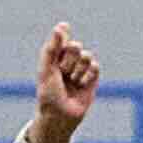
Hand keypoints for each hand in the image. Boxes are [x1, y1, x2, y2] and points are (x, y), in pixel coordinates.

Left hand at [30, 23, 104, 141]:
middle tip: (62, 71)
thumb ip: (52, 48)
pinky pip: (95, 66)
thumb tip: (61, 26)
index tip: (63, 28)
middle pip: (75, 46)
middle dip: (70, 58)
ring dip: (78, 69)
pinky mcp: (92, 78)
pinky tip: (81, 84)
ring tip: (71, 81)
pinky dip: (88, 75)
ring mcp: (80, 69)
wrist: (60, 116)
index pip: (61, 38)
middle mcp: (67, 62)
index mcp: (53, 58)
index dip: (62, 35)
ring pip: (86, 56)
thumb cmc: (48, 93)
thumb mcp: (47, 69)